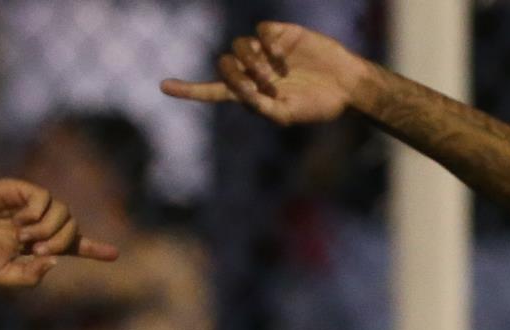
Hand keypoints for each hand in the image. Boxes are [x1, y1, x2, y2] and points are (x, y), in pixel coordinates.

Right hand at [0, 179, 118, 287]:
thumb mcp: (2, 276)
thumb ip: (29, 277)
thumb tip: (54, 261)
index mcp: (34, 244)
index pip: (71, 245)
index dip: (93, 249)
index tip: (114, 255)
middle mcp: (35, 223)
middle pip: (72, 227)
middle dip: (65, 242)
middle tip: (39, 251)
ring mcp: (26, 205)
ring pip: (63, 212)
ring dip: (50, 230)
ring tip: (24, 239)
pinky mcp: (16, 189)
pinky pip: (44, 198)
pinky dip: (37, 214)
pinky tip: (18, 222)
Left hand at [161, 21, 367, 127]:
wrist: (345, 86)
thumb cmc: (318, 106)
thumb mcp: (286, 116)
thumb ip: (259, 107)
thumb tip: (238, 90)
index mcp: (250, 94)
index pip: (213, 91)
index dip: (188, 90)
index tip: (164, 87)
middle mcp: (253, 71)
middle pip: (223, 64)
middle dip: (237, 75)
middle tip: (261, 86)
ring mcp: (265, 51)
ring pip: (239, 47)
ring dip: (253, 63)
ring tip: (276, 74)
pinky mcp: (280, 33)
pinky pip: (260, 32)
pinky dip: (268, 46)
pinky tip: (285, 57)